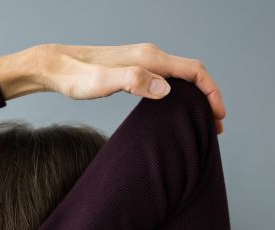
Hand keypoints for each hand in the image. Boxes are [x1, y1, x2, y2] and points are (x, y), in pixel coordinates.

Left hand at [0, 43, 226, 132]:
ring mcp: (143, 61)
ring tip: (201, 122)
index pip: (194, 71)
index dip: (211, 92)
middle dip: (208, 98)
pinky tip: (175, 111)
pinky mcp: (134, 69)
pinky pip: (167, 80)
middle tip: (215, 127)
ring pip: (180, 77)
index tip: (219, 116)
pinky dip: (180, 95)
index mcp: (150, 59)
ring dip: (195, 97)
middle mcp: (150, 56)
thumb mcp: (102, 83)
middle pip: (192, 74)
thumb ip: (133, 81)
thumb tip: (164, 89)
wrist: (55, 66)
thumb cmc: (75, 76)